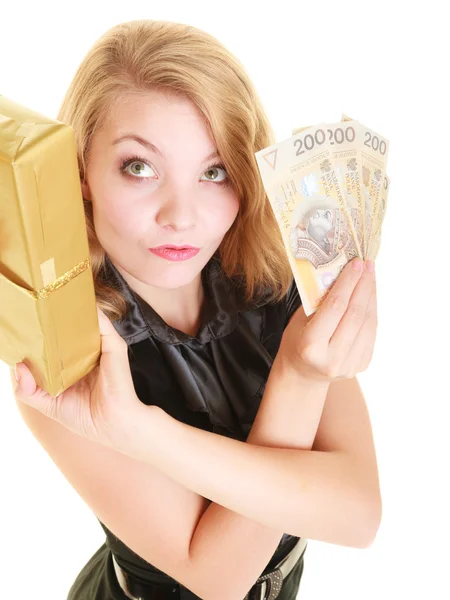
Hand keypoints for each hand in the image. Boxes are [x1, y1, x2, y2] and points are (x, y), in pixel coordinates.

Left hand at [11, 305, 141, 449]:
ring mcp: (102, 347)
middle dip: (52, 320)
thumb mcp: (47, 404)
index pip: (55, 343)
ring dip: (69, 310)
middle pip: (68, 329)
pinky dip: (90, 312)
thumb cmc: (85, 417)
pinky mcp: (114, 345)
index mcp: (73, 365)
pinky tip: (75, 304)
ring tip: (52, 301)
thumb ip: (28, 389)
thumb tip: (18, 365)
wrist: (112, 425)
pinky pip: (101, 322)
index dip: (39, 336)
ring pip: (84, 321)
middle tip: (34, 311)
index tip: (23, 328)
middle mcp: (88, 353)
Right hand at [278, 259, 376, 382]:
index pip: (335, 308)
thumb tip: (341, 272)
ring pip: (368, 322)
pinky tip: (369, 295)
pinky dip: (372, 310)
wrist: (303, 374)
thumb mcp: (299, 320)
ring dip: (371, 296)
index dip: (348, 283)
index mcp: (311, 345)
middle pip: (355, 314)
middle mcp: (332, 358)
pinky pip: (371, 331)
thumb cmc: (297, 341)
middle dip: (363, 285)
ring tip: (370, 276)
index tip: (356, 263)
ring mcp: (349, 364)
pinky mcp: (362, 364)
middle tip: (367, 264)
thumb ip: (319, 300)